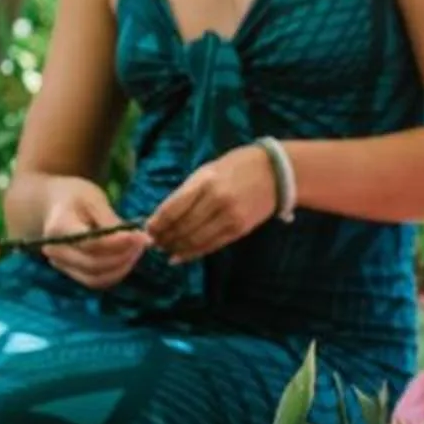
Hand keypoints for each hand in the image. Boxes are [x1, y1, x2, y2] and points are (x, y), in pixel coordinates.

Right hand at [19, 178, 154, 290]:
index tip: (141, 236)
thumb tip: (138, 239)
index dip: (119, 244)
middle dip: (123, 257)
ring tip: (138, 250)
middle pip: (93, 265)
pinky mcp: (71, 272)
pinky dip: (114, 273)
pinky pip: (95, 280)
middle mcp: (56, 251)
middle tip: (144, 243)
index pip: (92, 244)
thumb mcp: (94, 199)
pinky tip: (128, 258)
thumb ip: (111, 221)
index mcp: (59, 228)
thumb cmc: (75, 197)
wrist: (54, 205)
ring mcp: (61, 265)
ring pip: (95, 279)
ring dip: (121, 269)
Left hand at [144, 145, 280, 262]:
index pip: (172, 208)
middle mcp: (216, 200)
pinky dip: (192, 253)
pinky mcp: (239, 230)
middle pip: (181, 227)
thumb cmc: (237, 167)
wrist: (276, 172)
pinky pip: (210, 246)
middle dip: (164, 237)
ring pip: (194, 240)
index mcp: (205, 181)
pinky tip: (180, 256)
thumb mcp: (208, 170)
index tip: (146, 229)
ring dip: (175, 247)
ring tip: (165, 249)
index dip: (156, 223)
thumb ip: (187, 192)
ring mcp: (229, 217)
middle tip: (154, 242)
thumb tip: (162, 216)